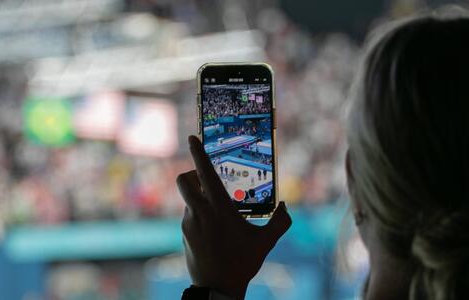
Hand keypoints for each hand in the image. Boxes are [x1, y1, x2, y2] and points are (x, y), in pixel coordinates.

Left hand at [176, 136, 291, 299]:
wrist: (217, 288)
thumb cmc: (242, 263)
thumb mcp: (265, 242)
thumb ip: (280, 222)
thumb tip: (285, 207)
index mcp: (219, 209)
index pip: (204, 174)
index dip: (197, 153)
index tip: (192, 138)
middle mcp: (200, 213)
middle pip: (183, 180)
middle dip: (192, 172)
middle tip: (207, 178)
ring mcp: (189, 224)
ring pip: (188, 198)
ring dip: (199, 195)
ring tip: (218, 209)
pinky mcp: (184, 234)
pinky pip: (189, 214)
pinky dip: (199, 212)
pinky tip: (214, 227)